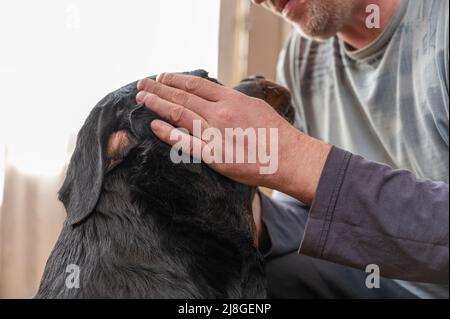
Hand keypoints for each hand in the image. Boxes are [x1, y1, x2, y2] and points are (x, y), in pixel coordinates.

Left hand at [136, 73, 330, 203]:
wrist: (289, 157)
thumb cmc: (276, 133)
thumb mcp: (256, 107)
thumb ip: (234, 102)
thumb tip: (219, 98)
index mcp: (231, 99)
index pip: (196, 84)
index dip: (176, 79)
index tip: (162, 77)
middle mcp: (220, 113)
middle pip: (182, 96)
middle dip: (159, 88)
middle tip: (142, 84)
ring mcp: (215, 134)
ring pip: (179, 113)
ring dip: (157, 104)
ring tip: (142, 98)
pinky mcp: (214, 155)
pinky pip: (185, 142)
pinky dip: (168, 132)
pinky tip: (154, 124)